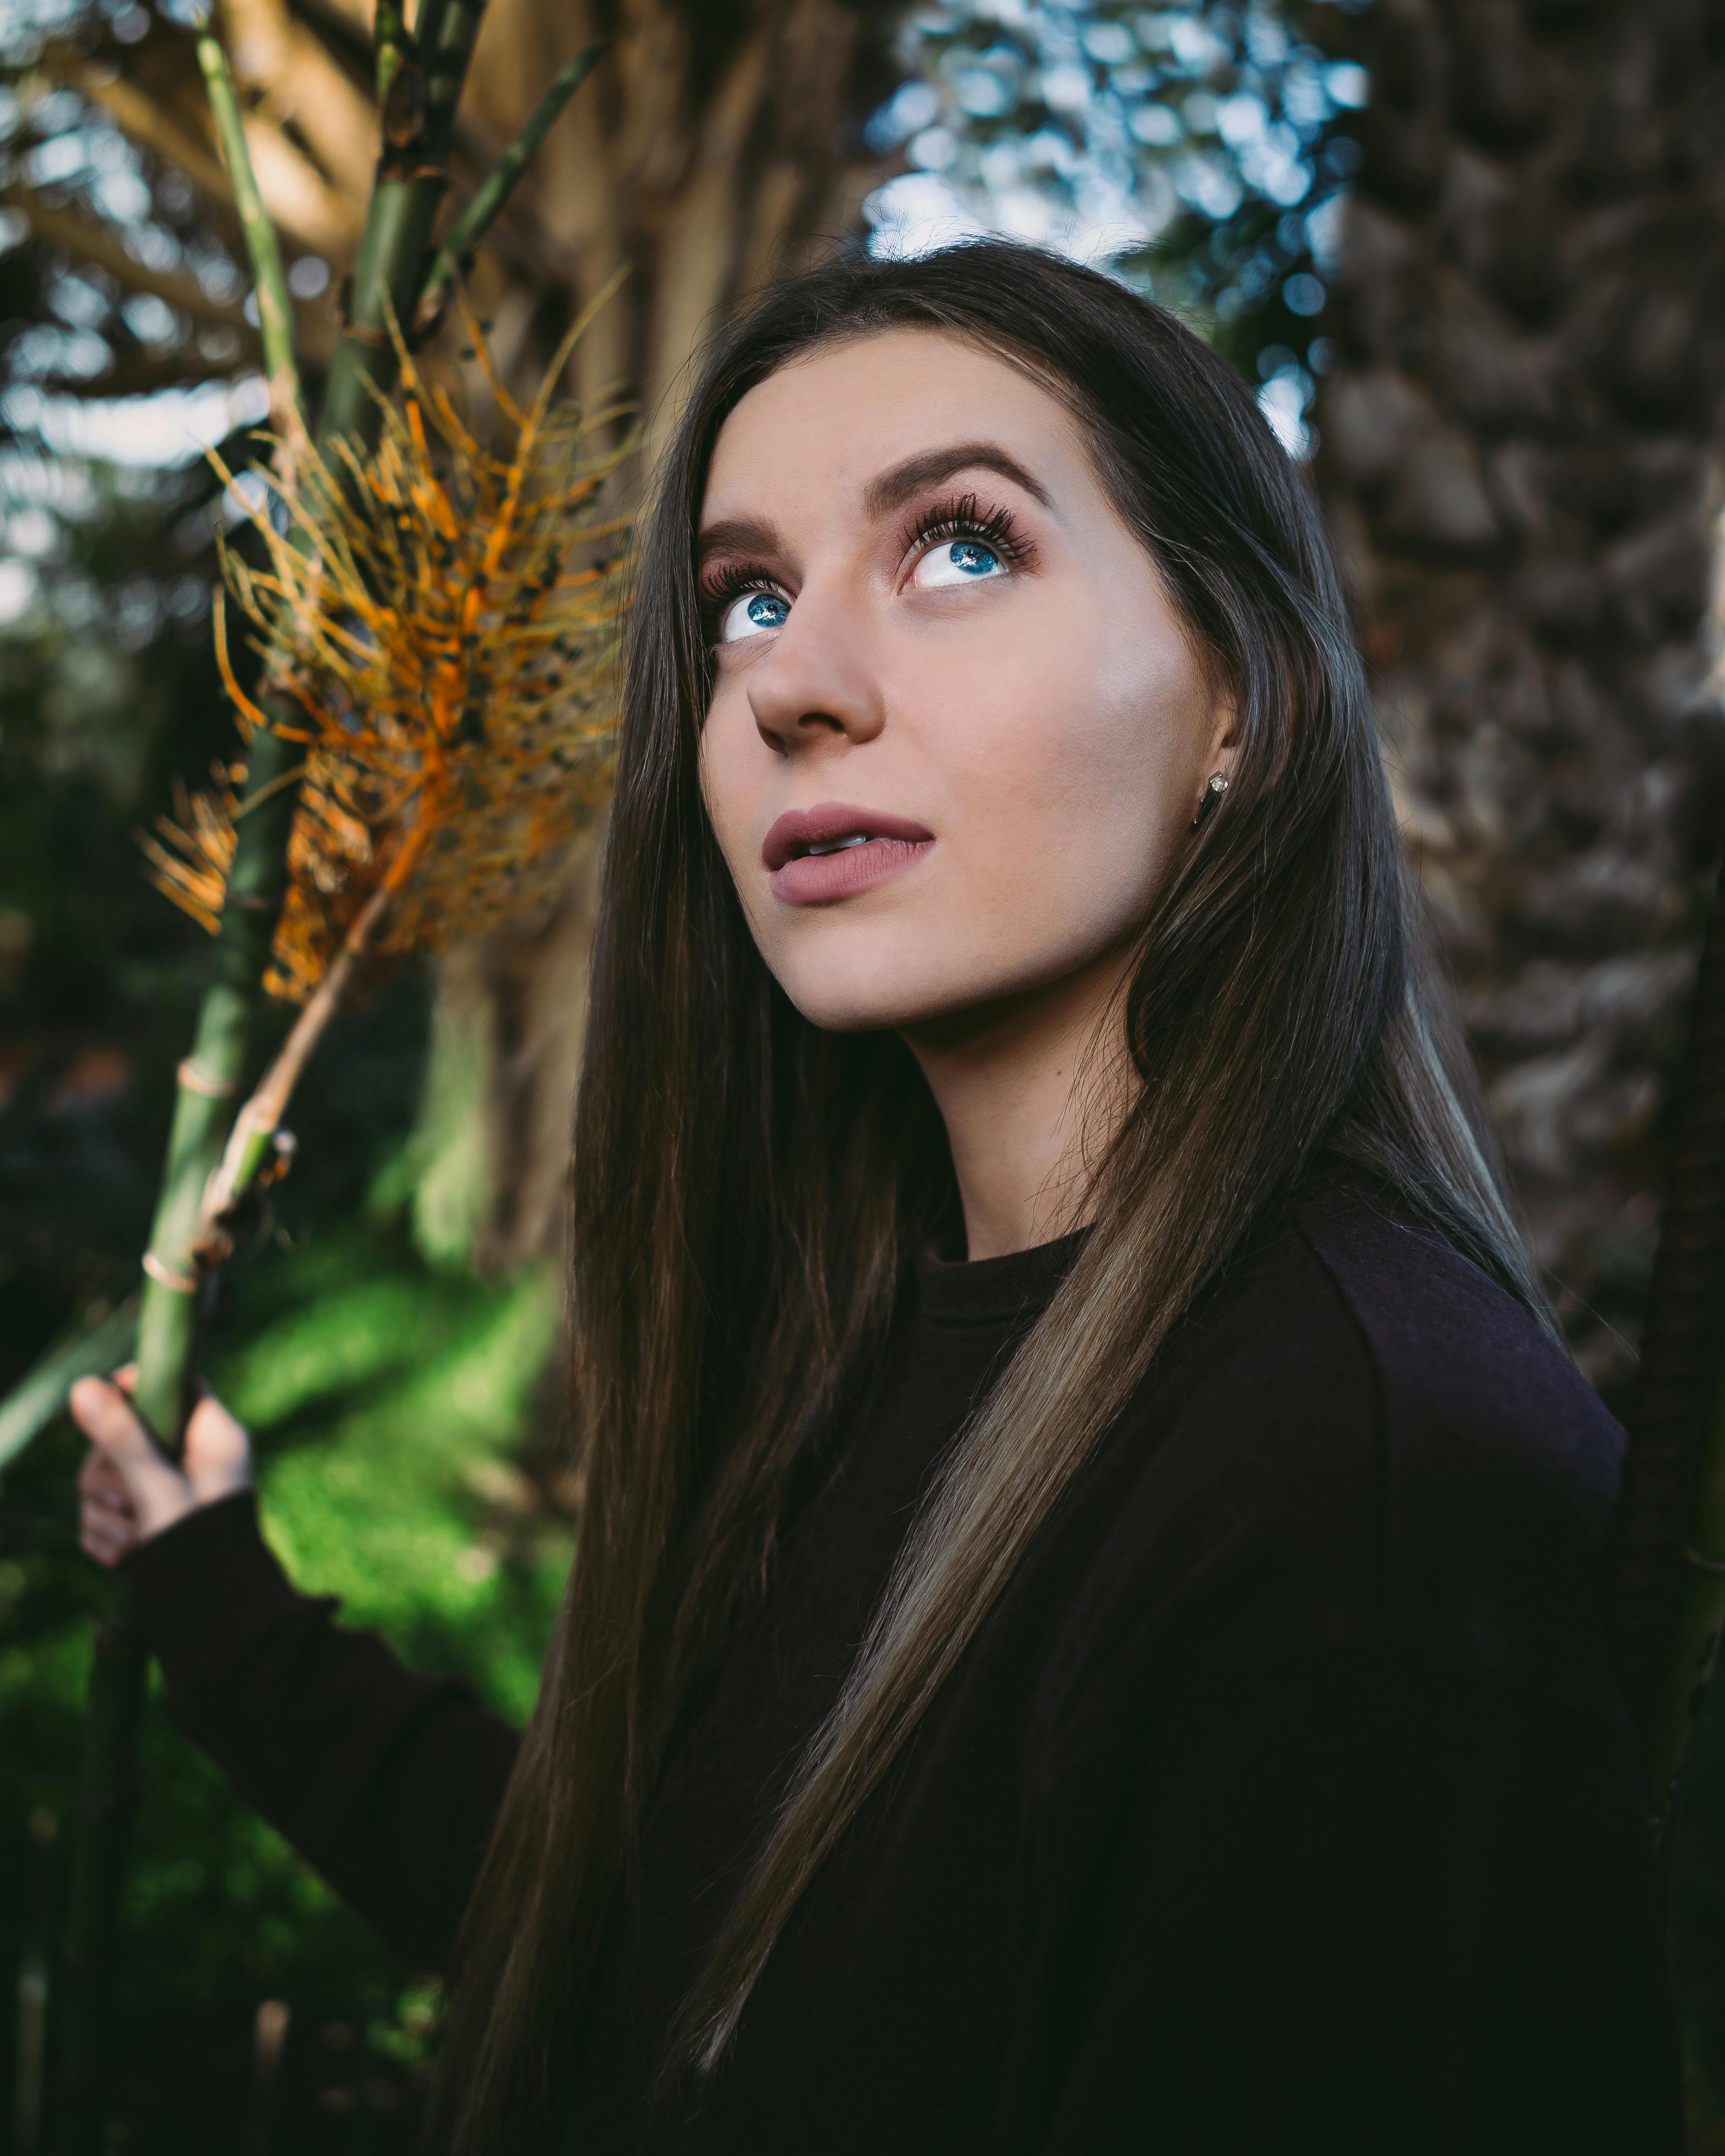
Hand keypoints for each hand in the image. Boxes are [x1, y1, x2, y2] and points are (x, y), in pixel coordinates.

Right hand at [71, 1366, 253, 1568]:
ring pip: (109, 1478)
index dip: (133, 1392)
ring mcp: (171, 1490)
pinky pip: (108, 1512)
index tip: (108, 1415)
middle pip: (126, 1435)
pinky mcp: (150, 1521)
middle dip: (111, 1476)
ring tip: (132, 1540)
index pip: (173, 1385)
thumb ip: (123, 1439)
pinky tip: (123, 1557)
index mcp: (213, 1437)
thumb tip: (84, 1386)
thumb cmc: (201, 1553)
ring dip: (108, 1514)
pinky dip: (108, 1536)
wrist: (216, 1622)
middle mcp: (194, 1458)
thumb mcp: (159, 1490)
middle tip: (128, 1504)